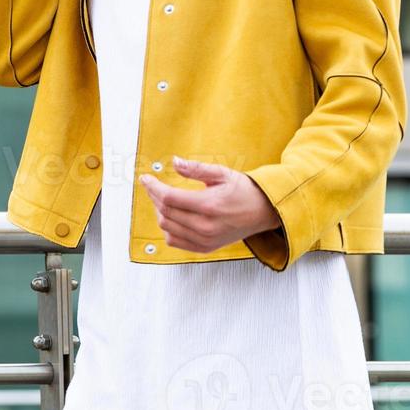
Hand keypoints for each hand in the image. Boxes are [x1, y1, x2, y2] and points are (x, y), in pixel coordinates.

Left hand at [138, 156, 282, 253]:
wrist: (263, 212)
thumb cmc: (244, 191)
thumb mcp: (221, 173)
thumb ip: (195, 169)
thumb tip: (174, 162)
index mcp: (208, 205)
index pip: (168, 198)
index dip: (152, 187)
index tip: (145, 178)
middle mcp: (205, 226)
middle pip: (165, 212)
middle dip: (154, 197)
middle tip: (153, 185)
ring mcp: (205, 239)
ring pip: (167, 227)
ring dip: (160, 212)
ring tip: (163, 199)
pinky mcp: (205, 247)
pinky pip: (175, 241)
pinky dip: (168, 229)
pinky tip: (171, 216)